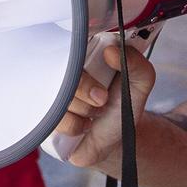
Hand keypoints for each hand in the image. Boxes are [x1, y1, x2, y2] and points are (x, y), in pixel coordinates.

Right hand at [52, 41, 158, 170]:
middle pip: (59, 70)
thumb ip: (136, 63)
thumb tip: (111, 51)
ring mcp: (52, 93)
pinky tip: (83, 124)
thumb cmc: (122, 106)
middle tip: (102, 99)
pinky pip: (54, 118)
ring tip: (95, 112)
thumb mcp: (140, 82)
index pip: (70, 46)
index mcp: (83, 54)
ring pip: (57, 95)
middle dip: (85, 89)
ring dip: (83, 110)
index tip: (100, 80)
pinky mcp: (46, 117)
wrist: (115, 140)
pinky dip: (75, 125)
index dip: (83, 63)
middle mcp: (63, 70)